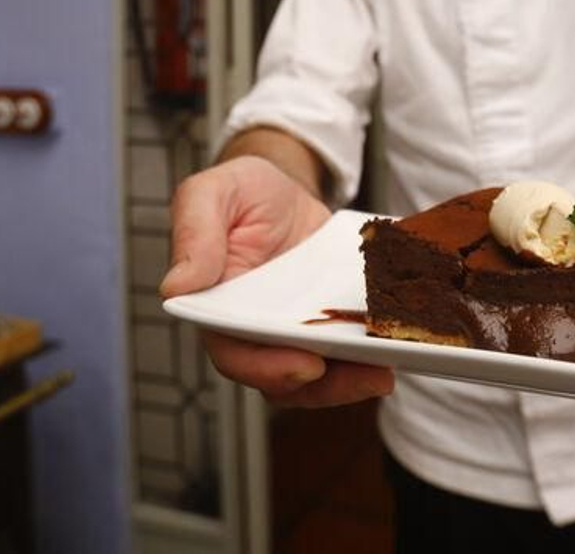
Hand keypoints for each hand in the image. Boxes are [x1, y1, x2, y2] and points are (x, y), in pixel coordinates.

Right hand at [159, 155, 394, 406]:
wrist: (283, 189)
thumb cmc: (242, 192)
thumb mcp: (212, 193)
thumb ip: (194, 233)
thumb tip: (177, 286)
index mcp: (215, 308)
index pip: (234, 353)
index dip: (267, 368)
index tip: (307, 366)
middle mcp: (251, 331)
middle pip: (282, 377)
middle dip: (325, 386)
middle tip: (368, 375)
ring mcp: (290, 333)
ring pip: (317, 376)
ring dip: (351, 382)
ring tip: (387, 370)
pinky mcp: (324, 325)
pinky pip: (343, 351)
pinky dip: (368, 356)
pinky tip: (397, 348)